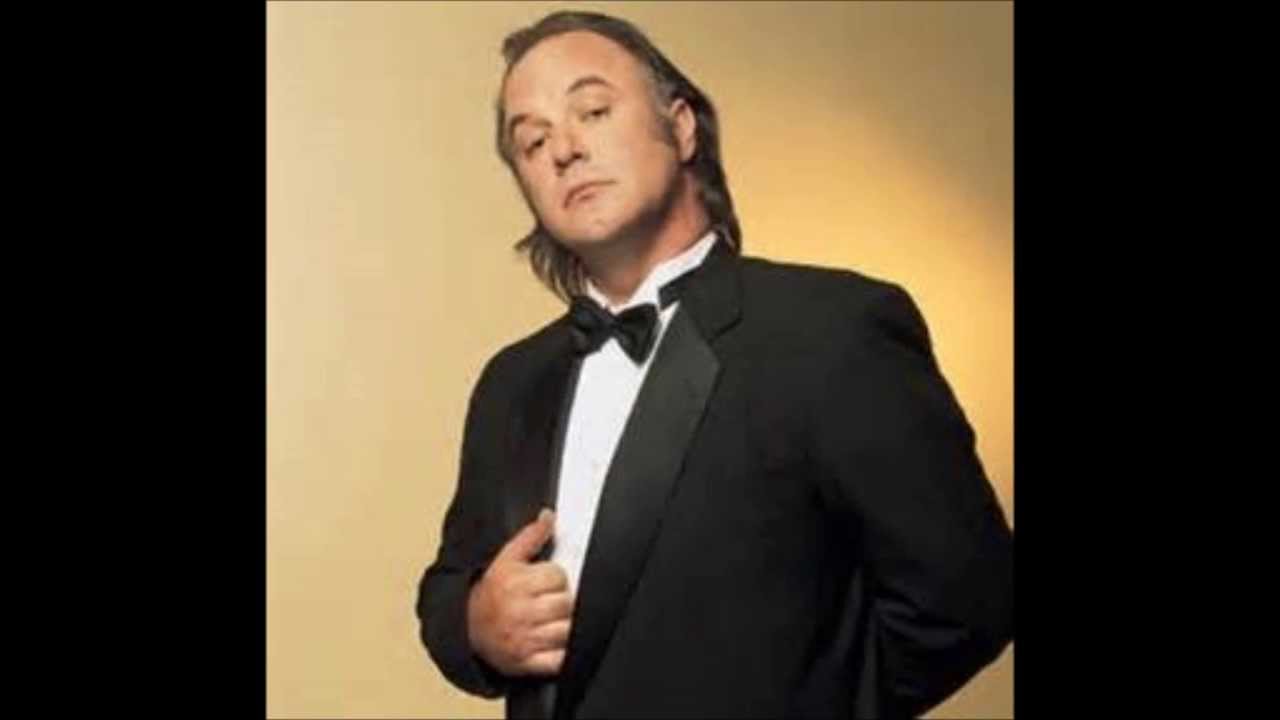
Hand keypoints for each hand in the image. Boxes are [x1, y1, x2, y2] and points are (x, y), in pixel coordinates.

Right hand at [467, 508, 573, 675]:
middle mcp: (518, 612)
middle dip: (561, 601)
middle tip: (548, 603)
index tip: (545, 583)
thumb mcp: (505, 560)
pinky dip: (561, 653)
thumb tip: (549, 515)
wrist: (468, 631)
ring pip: (567, 630)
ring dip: (564, 626)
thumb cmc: (491, 593)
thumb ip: (530, 536)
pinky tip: (551, 643)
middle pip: (565, 603)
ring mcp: (523, 640)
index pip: (557, 576)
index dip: (555, 578)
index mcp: (514, 583)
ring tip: (550, 621)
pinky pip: (559, 658)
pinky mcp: (527, 663)